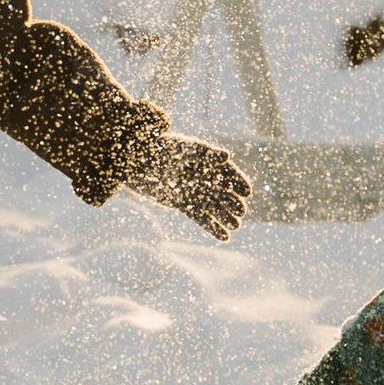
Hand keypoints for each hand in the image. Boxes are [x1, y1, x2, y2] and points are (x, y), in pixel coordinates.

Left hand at [127, 124, 252, 239]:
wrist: (135, 161)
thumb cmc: (161, 148)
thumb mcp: (184, 147)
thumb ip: (205, 153)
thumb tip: (227, 157)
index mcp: (206, 161)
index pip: (227, 173)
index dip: (238, 182)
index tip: (247, 192)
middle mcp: (202, 178)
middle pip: (223, 192)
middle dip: (233, 202)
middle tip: (241, 211)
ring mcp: (193, 192)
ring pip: (213, 207)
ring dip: (225, 217)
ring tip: (236, 225)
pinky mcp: (182, 204)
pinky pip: (200, 218)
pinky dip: (212, 227)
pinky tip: (224, 237)